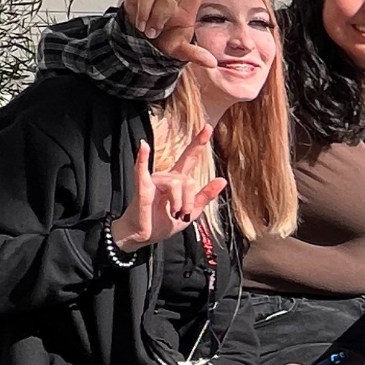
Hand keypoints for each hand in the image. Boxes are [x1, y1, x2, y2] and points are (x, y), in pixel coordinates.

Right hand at [110, 127, 225, 253]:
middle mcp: (166, 176)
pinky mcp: (142, 186)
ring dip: (179, 203)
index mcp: (178, 181)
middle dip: (190, 200)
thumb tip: (222, 179)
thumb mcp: (191, 213)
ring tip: (172, 213)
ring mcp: (154, 179)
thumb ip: (205, 196)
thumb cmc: (162, 224)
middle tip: (182, 214)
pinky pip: (142, 169)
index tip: (208, 127)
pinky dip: (142, 158)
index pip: (190, 158)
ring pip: (178, 184)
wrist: (143, 237)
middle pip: (189, 180)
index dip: (198, 143)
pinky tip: (143, 146)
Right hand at [118, 0, 216, 69]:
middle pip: (165, 1)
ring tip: (142, 29)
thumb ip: (195, 54)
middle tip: (153, 34)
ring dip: (144, 13)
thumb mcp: (181, 51)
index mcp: (184, 11)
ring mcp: (152, 0)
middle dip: (157, 18)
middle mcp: (169, 3)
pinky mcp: (135, 1)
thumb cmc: (168, 44)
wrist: (147, 47)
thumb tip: (211, 62)